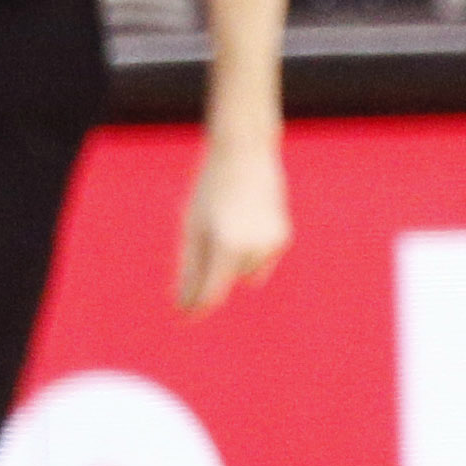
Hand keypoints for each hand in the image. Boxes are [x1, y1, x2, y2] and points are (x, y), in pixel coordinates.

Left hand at [177, 131, 289, 315]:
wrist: (245, 151)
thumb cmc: (211, 188)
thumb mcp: (192, 228)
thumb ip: (189, 270)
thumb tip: (185, 307)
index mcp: (226, 246)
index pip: (210, 295)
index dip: (194, 307)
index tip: (182, 314)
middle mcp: (254, 249)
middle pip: (226, 282)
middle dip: (212, 273)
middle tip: (203, 241)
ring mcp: (272, 243)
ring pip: (246, 275)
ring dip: (233, 263)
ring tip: (226, 226)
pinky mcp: (283, 237)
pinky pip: (261, 261)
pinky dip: (250, 252)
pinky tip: (245, 223)